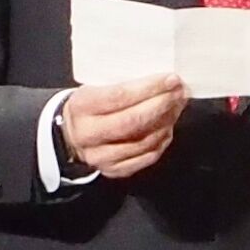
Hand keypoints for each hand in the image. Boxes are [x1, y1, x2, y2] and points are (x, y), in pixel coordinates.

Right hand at [60, 71, 186, 179]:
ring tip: (176, 107)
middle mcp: (89, 133)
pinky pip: (146, 157)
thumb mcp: (94, 88)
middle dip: (162, 105)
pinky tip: (168, 127)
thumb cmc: (89, 106)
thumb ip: (123, 84)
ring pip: (143, 141)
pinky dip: (161, 141)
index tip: (170, 79)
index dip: (150, 88)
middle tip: (179, 93)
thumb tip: (162, 80)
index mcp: (82, 106)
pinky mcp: (113, 170)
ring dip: (166, 122)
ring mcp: (100, 155)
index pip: (120, 96)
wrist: (70, 134)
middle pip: (133, 121)